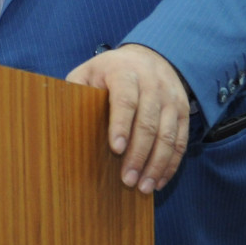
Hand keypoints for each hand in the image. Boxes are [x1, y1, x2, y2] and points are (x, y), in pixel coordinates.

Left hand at [64, 43, 190, 195]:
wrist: (149, 56)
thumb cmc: (110, 70)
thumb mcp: (89, 71)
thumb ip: (76, 89)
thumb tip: (62, 116)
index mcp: (124, 72)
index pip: (125, 100)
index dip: (121, 125)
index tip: (116, 149)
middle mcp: (152, 84)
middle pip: (147, 123)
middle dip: (138, 155)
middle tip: (128, 180)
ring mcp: (170, 98)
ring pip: (167, 135)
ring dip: (156, 165)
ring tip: (143, 187)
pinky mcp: (183, 111)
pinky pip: (180, 141)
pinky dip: (171, 163)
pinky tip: (159, 180)